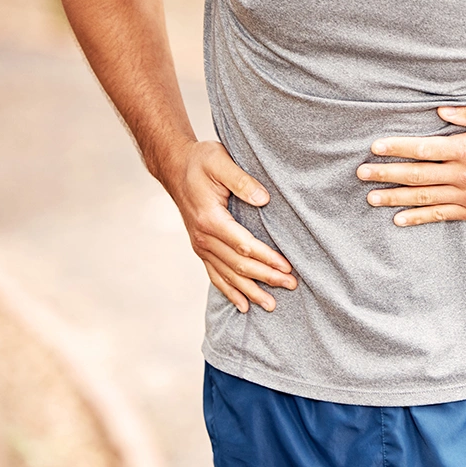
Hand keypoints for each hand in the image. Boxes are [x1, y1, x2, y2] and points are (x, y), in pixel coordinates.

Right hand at [162, 141, 295, 311]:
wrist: (174, 167)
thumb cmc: (200, 161)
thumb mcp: (220, 160)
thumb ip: (242, 180)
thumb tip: (264, 199)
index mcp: (210, 219)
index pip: (244, 246)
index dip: (267, 258)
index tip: (287, 267)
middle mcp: (203, 238)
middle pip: (239, 266)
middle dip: (266, 278)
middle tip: (291, 285)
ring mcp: (200, 246)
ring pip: (228, 276)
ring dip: (251, 291)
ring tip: (271, 305)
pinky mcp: (201, 248)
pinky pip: (215, 275)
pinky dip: (230, 291)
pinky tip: (243, 306)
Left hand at [356, 104, 465, 226]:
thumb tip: (441, 110)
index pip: (424, 148)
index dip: (397, 147)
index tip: (375, 147)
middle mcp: (465, 175)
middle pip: (417, 175)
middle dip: (386, 173)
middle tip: (360, 173)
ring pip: (424, 198)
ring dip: (395, 198)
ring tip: (371, 197)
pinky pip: (440, 216)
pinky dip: (418, 218)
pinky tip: (399, 219)